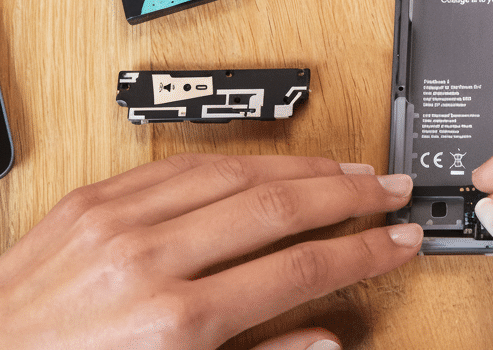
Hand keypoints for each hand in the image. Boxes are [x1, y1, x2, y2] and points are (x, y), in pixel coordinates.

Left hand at [0, 155, 420, 349]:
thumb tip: (327, 339)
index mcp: (177, 323)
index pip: (300, 270)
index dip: (362, 251)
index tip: (397, 241)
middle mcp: (152, 261)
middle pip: (279, 208)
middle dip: (349, 194)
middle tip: (391, 189)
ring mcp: (122, 221)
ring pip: (237, 173)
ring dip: (302, 167)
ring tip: (346, 169)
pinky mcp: (95, 199)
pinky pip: (182, 164)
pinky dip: (236, 160)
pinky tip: (267, 161)